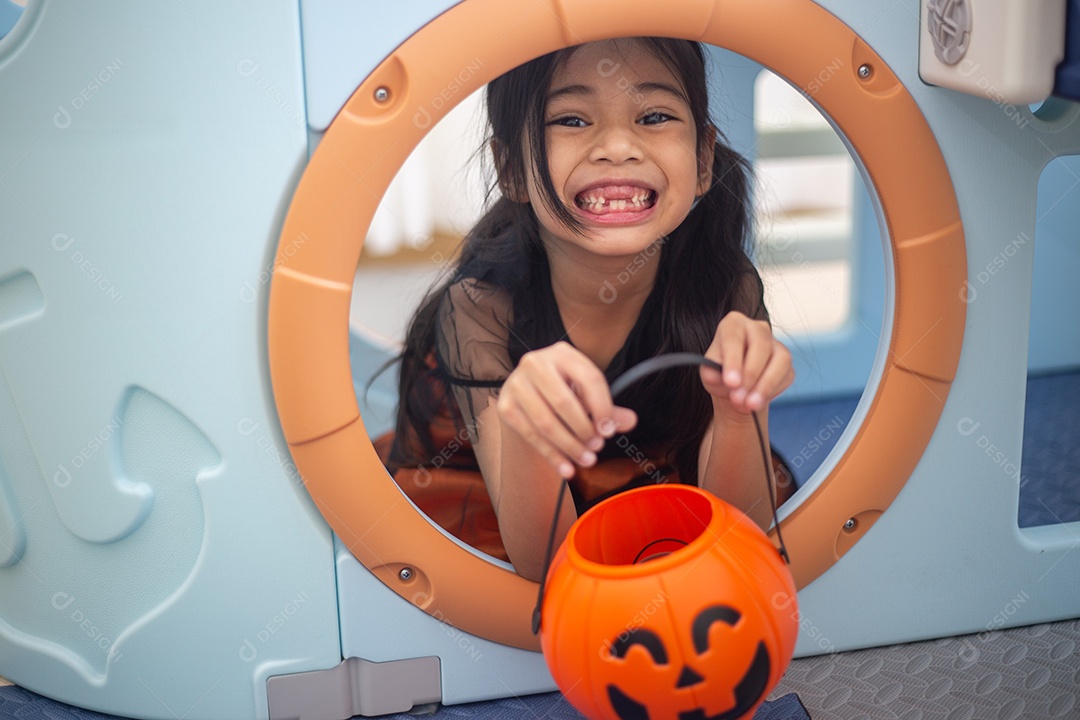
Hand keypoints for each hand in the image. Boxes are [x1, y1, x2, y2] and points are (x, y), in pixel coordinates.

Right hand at [497, 342, 636, 477]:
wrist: (527, 400)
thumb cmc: (564, 394)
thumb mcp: (586, 396)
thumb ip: (608, 409)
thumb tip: (630, 421)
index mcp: (562, 353)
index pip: (589, 378)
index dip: (602, 407)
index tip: (609, 431)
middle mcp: (536, 362)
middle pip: (564, 401)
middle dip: (583, 429)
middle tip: (597, 447)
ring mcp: (517, 383)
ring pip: (546, 421)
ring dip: (569, 446)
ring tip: (587, 460)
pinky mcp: (506, 406)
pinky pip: (532, 435)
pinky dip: (551, 455)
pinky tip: (567, 468)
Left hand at [700, 312, 793, 413]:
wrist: (735, 387)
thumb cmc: (720, 374)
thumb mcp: (709, 374)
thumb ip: (710, 373)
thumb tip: (718, 377)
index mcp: (733, 324)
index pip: (733, 337)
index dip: (733, 360)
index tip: (731, 382)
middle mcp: (757, 328)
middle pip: (760, 345)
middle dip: (750, 375)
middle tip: (738, 398)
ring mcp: (776, 344)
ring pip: (780, 359)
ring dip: (765, 385)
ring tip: (750, 405)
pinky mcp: (787, 362)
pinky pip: (786, 375)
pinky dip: (773, 391)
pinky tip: (758, 401)